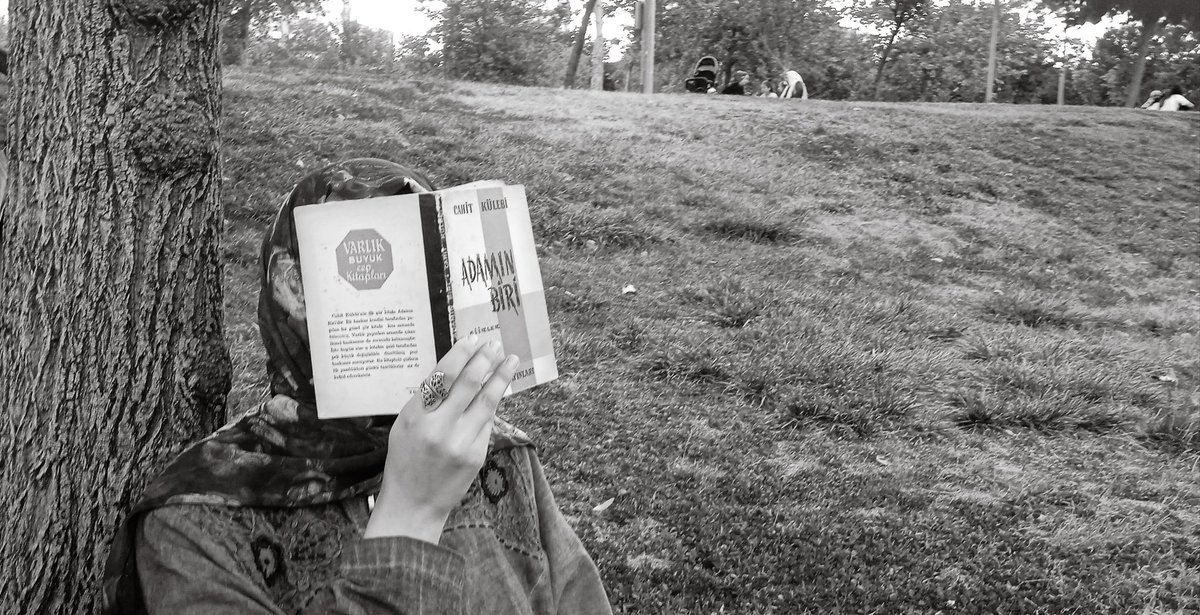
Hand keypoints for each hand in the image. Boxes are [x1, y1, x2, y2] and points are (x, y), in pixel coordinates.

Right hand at [364, 335, 518, 542]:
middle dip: (485, 360)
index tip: (473, 339)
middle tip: (496, 344)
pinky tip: (498, 392)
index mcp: (415, 416)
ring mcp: (460, 442)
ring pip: (487, 401)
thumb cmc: (405, 461)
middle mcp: (438, 427)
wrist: (413, 505)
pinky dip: (493, 405)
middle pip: (468, 384)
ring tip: (510, 360)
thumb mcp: (404, 426)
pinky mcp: (476, 455)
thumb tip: (454, 371)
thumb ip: (426, 401)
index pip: (442, 376)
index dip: (460, 354)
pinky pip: (488, 423)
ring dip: (500, 377)